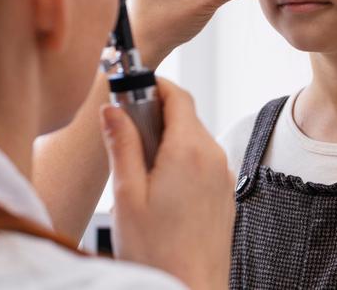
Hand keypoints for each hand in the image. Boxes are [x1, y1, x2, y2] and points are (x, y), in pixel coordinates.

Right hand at [101, 78, 234, 289]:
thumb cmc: (156, 252)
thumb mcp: (126, 194)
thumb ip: (121, 145)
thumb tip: (112, 109)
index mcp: (189, 150)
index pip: (176, 95)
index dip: (152, 85)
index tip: (129, 89)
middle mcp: (213, 157)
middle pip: (185, 116)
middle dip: (154, 116)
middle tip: (123, 134)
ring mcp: (223, 176)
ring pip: (193, 140)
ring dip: (166, 141)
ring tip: (136, 171)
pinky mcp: (224, 195)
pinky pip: (202, 163)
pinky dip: (180, 161)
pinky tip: (158, 190)